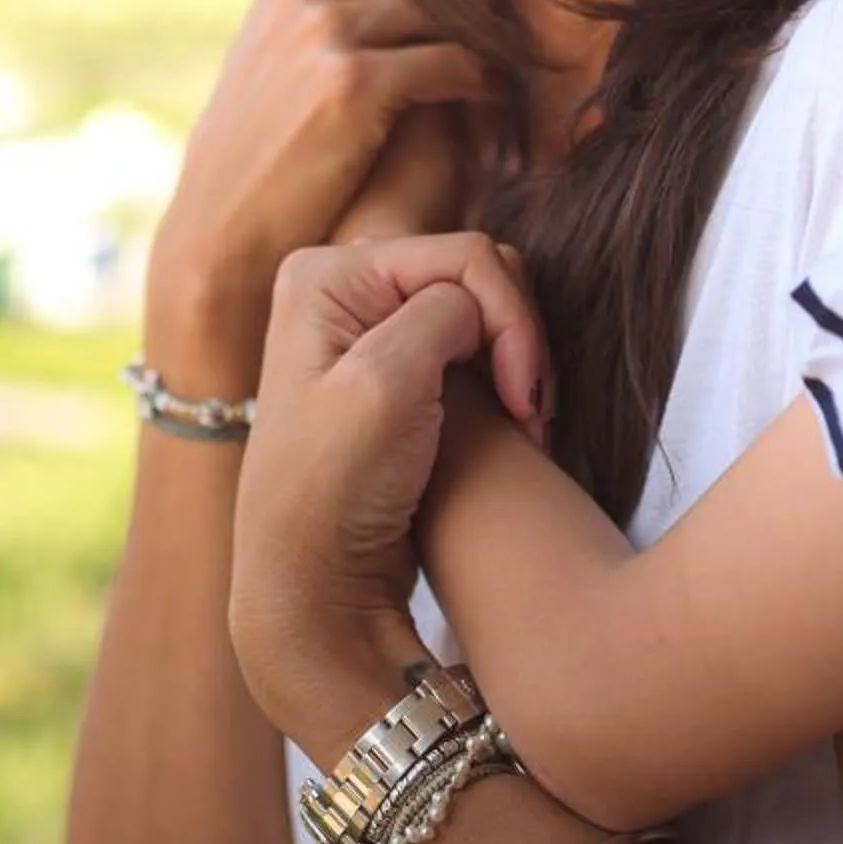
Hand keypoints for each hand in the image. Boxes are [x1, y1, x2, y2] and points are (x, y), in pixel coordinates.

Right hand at [146, 0, 491, 386]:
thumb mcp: (287, 40)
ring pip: (458, 15)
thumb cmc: (268, 137)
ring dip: (491, 49)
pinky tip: (493, 107)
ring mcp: (329, 25)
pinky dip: (486, 86)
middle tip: (509, 51)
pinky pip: (458, 64)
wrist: (226, 221)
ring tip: (506, 80)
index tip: (479, 23)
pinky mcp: (355, 80)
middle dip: (477, 13)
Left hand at [228, 233, 549, 765]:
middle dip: (517, 338)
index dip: (512, 321)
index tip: (524, 403)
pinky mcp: (401, 373)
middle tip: (530, 414)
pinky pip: (478, 347)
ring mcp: (372, 331)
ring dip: (518, 363)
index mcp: (327, 274)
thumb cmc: (334, 491)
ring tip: (526, 427)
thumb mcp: (385, 382)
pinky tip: (514, 428)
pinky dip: (507, 380)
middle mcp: (345, 290)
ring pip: (487, 311)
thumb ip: (445, 312)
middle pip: (479, 274)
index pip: (466, 256)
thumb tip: (481, 301)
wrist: (312, 586)